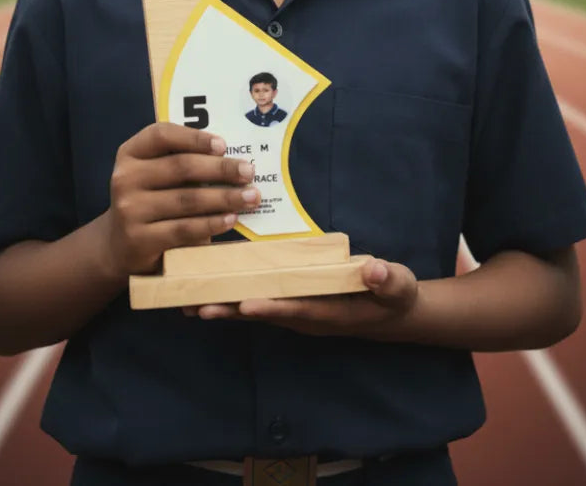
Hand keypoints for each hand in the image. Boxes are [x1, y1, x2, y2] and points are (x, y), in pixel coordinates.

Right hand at [102, 122, 258, 276]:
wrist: (120, 246)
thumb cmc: (152, 200)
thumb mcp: (156, 175)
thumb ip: (183, 163)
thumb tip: (235, 161)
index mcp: (131, 153)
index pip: (161, 135)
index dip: (194, 137)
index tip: (223, 144)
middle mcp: (125, 178)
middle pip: (180, 167)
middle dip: (220, 169)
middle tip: (249, 171)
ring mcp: (129, 210)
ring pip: (186, 199)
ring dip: (224, 197)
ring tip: (251, 196)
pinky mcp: (139, 239)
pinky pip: (183, 229)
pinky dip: (211, 223)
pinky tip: (231, 219)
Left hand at [183, 257, 418, 339]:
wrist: (390, 314)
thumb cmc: (394, 297)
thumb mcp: (399, 287)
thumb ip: (388, 280)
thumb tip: (375, 270)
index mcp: (330, 312)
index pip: (296, 310)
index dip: (271, 308)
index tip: (246, 304)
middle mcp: (306, 315)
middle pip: (263, 313)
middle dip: (231, 311)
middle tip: (197, 308)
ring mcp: (296, 311)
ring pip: (254, 309)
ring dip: (223, 306)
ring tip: (187, 305)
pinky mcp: (290, 302)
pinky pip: (257, 300)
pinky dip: (232, 297)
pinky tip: (206, 293)